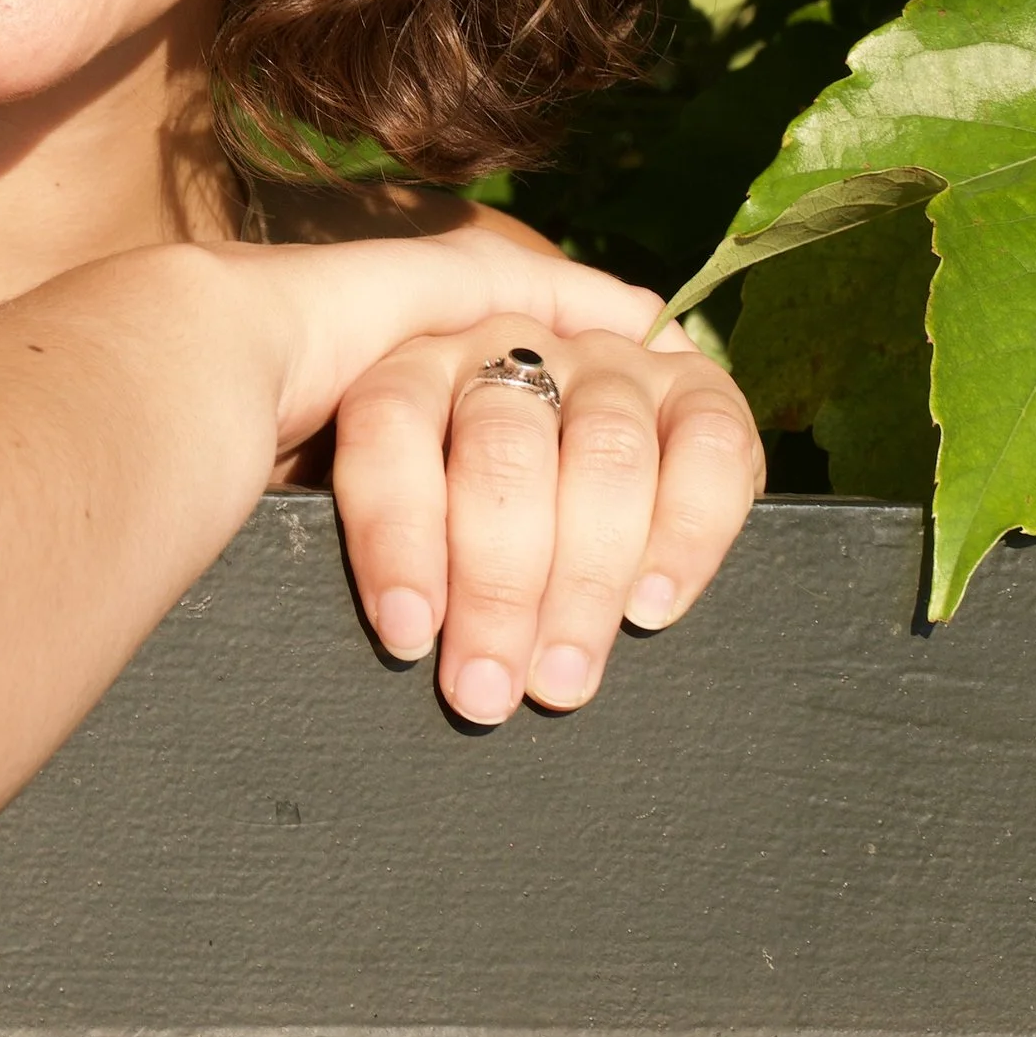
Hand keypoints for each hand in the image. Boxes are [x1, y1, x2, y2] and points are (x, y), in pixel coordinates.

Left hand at [330, 309, 763, 722]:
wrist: (562, 491)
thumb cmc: (442, 538)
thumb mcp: (343, 510)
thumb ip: (327, 532)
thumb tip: (374, 626)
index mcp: (409, 364)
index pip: (391, 422)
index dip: (399, 531)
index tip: (408, 636)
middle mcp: (509, 345)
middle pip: (504, 448)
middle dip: (499, 584)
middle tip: (486, 691)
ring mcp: (606, 361)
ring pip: (606, 450)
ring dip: (586, 579)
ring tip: (562, 680)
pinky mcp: (695, 390)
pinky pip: (708, 442)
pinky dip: (686, 531)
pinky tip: (652, 608)